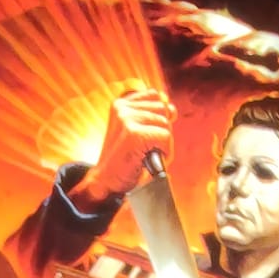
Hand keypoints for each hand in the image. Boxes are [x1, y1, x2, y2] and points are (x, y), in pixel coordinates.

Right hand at [78, 88, 174, 206]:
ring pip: (165, 124)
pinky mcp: (134, 134)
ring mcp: (127, 119)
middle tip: (143, 148)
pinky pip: (165, 137)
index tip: (148, 132)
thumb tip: (171, 108)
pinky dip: (164, 152)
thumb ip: (154, 115)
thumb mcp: (138, 130)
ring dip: (162, 144)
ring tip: (144, 155)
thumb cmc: (124, 159)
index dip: (159, 114)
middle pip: (163, 109)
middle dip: (161, 131)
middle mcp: (122, 107)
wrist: (106, 181)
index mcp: (121, 103)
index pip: (155, 96)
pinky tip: (147, 160)